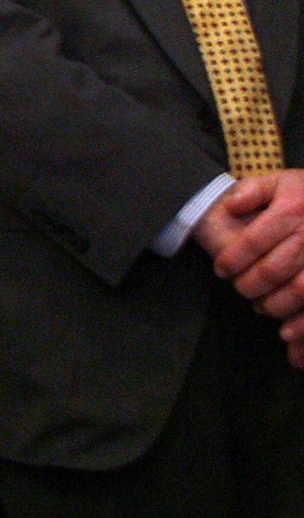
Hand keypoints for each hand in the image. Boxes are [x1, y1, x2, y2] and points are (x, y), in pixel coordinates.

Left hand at [209, 171, 303, 308]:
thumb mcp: (280, 181)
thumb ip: (252, 190)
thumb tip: (231, 205)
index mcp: (293, 209)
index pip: (254, 241)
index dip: (232, 260)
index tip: (221, 270)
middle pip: (274, 271)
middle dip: (250, 286)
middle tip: (242, 290)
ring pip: (300, 292)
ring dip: (276, 307)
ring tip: (263, 307)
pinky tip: (289, 336)